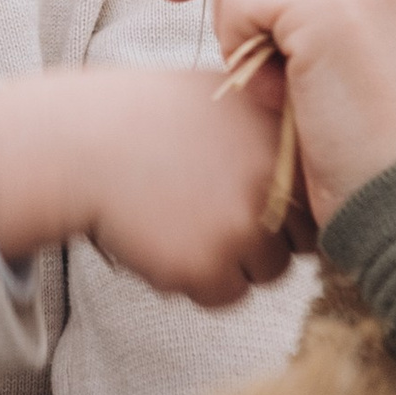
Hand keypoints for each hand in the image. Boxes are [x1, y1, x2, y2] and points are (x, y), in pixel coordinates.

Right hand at [0, 64, 296, 302]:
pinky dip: (195, 281)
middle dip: (262, 237)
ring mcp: (243, 226)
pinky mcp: (208, 266)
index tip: (243, 196)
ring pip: (266, 273)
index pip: (314, 198)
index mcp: (281, 137)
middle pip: (299, 241)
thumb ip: (272, 132)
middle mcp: (272, 181)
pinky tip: (161, 242)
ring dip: (229, 261)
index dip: (282, 206)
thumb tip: (316, 180)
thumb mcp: (222, 98)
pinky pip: (224, 296)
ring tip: (180, 223)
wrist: (79, 144)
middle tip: (209, 213)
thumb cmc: (146, 119)